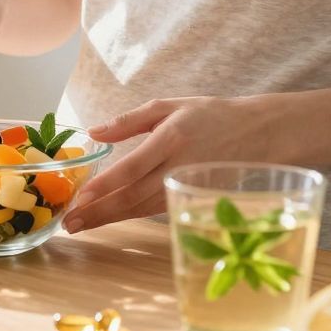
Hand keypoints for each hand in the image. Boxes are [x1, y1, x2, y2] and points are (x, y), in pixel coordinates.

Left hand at [64, 96, 268, 232]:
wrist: (261, 133)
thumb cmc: (211, 115)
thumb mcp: (170, 105)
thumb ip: (129, 120)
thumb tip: (93, 132)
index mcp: (172, 139)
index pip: (133, 167)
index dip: (106, 185)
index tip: (80, 196)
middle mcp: (178, 167)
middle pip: (133, 196)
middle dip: (99, 212)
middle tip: (69, 223)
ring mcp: (186, 186)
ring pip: (142, 208)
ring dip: (110, 219)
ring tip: (80, 225)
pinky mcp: (192, 198)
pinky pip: (155, 210)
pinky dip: (130, 216)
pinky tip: (109, 219)